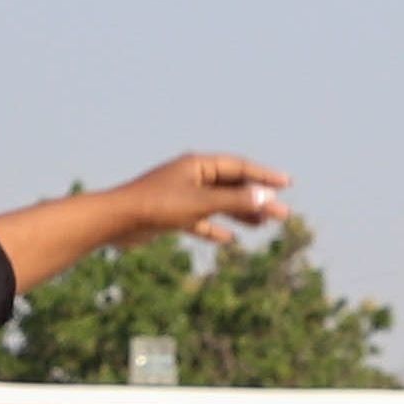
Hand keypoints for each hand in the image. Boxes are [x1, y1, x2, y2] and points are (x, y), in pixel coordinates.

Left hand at [120, 152, 289, 242]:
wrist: (116, 221)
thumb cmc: (156, 206)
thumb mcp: (201, 203)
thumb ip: (234, 200)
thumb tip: (266, 196)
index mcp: (197, 165)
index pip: (238, 166)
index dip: (264, 175)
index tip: (287, 184)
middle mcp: (190, 176)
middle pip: (231, 186)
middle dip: (256, 199)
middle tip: (282, 214)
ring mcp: (180, 195)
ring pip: (218, 203)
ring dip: (240, 213)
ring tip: (262, 224)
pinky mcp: (170, 215)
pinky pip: (199, 220)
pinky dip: (214, 227)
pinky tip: (228, 239)